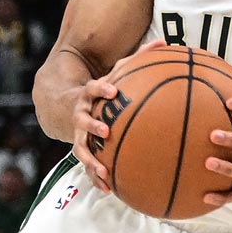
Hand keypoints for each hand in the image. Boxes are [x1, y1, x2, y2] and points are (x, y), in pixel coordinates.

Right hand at [72, 38, 168, 191]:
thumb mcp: (116, 73)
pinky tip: (109, 189)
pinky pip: (88, 165)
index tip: (113, 92)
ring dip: (91, 160)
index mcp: (90, 95)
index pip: (93, 88)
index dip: (101, 89)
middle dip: (92, 126)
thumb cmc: (103, 89)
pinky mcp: (81, 149)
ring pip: (82, 148)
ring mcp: (78, 134)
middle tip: (105, 131)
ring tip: (104, 171)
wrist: (66, 105)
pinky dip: (96, 177)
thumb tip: (165, 43)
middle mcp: (81, 115)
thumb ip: (138, 60)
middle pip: (82, 120)